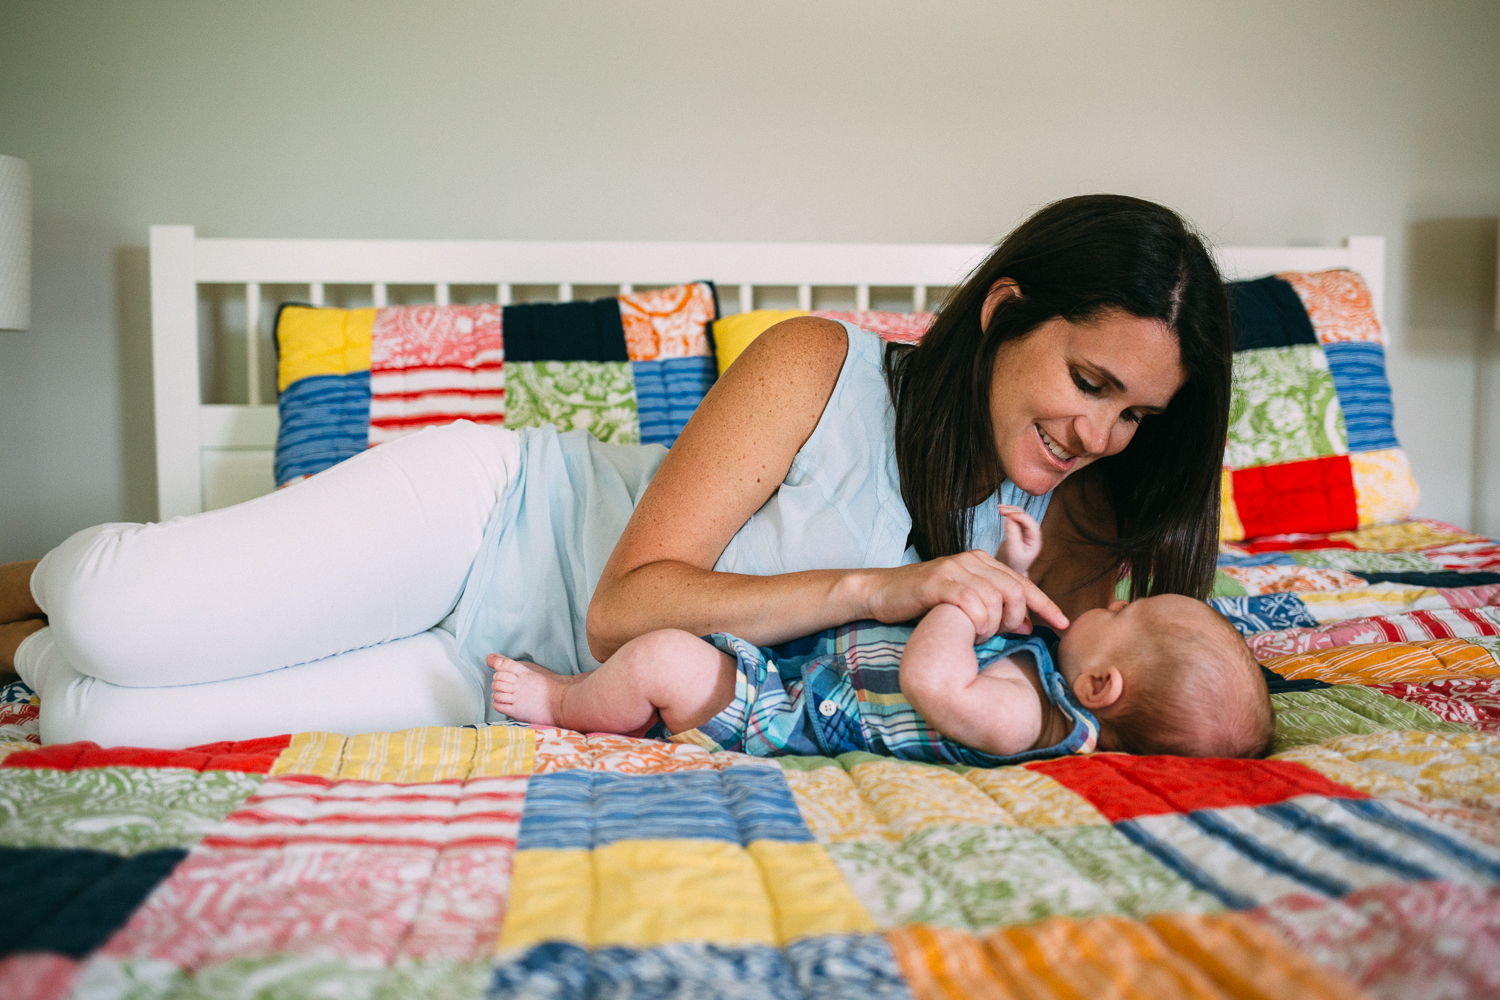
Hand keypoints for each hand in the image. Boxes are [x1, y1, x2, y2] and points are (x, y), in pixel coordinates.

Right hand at [861, 549, 1068, 639]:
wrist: (881, 593)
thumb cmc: (923, 602)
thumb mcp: (964, 602)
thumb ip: (994, 609)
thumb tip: (1028, 625)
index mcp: (982, 562)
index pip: (1024, 583)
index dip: (1046, 604)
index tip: (1064, 624)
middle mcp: (971, 560)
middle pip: (1015, 590)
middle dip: (1017, 618)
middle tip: (1004, 634)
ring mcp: (954, 568)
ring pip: (996, 598)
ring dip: (993, 624)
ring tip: (981, 635)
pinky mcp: (937, 582)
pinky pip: (972, 602)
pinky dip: (977, 621)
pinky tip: (971, 632)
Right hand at [997, 504, 1041, 575]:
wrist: (1010, 569)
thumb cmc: (1013, 563)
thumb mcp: (1012, 550)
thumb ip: (1012, 534)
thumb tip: (1009, 518)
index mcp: (1035, 540)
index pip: (1030, 523)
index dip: (1019, 516)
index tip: (1007, 515)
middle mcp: (1032, 533)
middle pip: (1025, 517)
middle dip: (1013, 511)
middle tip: (1001, 509)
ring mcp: (1026, 531)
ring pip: (1019, 515)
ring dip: (1010, 510)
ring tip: (999, 508)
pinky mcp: (1018, 530)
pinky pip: (1014, 518)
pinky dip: (1008, 513)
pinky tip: (1000, 510)